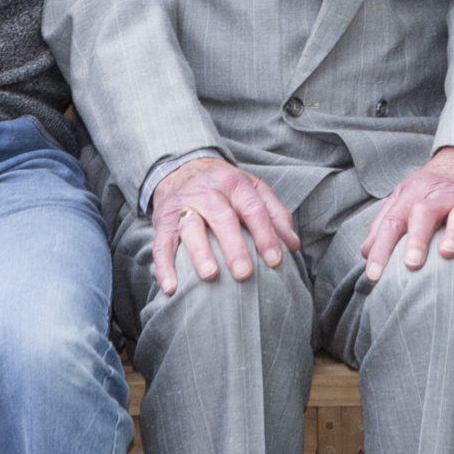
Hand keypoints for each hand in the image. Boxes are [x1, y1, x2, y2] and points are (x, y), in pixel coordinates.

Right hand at [153, 158, 301, 295]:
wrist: (180, 166)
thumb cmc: (223, 185)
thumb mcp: (252, 188)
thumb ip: (274, 213)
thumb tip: (292, 244)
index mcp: (235, 183)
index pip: (253, 208)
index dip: (265, 234)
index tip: (275, 260)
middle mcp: (208, 192)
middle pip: (222, 217)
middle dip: (234, 246)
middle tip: (244, 273)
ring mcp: (183, 205)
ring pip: (190, 227)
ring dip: (200, 252)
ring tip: (210, 275)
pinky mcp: (162, 220)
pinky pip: (161, 243)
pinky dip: (164, 266)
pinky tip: (171, 288)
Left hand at [359, 147, 453, 283]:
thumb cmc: (430, 191)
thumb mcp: (403, 199)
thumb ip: (384, 225)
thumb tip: (366, 253)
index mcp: (413, 196)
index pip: (392, 222)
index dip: (382, 250)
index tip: (374, 276)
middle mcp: (439, 197)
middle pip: (425, 214)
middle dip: (417, 239)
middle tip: (411, 264)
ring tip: (448, 254)